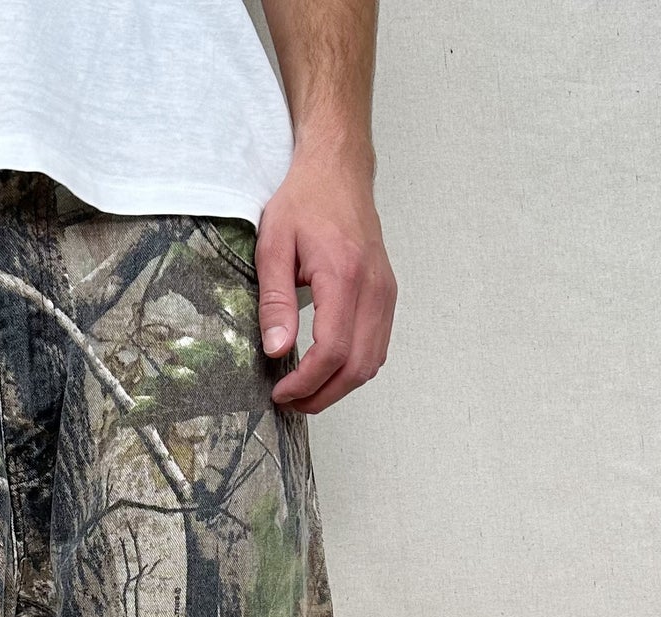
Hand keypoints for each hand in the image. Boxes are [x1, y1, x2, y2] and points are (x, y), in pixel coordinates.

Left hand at [255, 138, 396, 413]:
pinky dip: (354, 368)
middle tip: (291, 402)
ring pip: (372, 362)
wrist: (338, 170)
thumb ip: (275, 301)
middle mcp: (374, 288)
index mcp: (345, 275)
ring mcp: (386, 293)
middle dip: (323, 395)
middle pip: (358, 366)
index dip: (306, 382)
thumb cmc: (304, 201)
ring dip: (340, 387)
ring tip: (305, 391)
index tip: (281, 392)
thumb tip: (276, 350)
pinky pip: (377, 346)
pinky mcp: (387, 295)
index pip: (333, 350)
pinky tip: (327, 370)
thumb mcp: (273, 246)